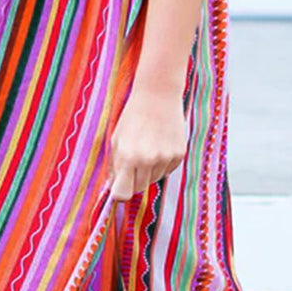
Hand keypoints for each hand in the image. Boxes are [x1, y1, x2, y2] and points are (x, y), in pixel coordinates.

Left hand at [108, 85, 187, 200]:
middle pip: (138, 188)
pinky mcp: (179, 155)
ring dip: (148, 170)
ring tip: (147, 147)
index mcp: (129, 157)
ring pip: (153, 179)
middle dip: (132, 180)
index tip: (119, 186)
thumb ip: (114, 166)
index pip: (123, 194)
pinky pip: (167, 170)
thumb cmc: (132, 118)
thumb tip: (113, 190)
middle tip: (132, 160)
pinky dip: (161, 163)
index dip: (119, 193)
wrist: (158, 96)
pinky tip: (159, 144)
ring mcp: (166, 158)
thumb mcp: (116, 140)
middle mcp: (149, 160)